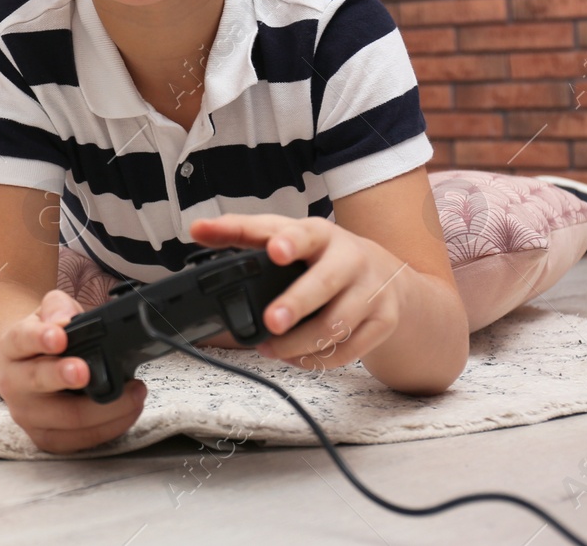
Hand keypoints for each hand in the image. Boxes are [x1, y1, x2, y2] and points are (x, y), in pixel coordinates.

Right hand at [0, 289, 146, 453]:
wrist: (23, 372)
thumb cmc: (43, 342)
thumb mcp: (48, 314)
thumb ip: (57, 308)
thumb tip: (66, 320)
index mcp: (13, 347)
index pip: (22, 340)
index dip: (40, 338)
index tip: (59, 337)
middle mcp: (14, 383)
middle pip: (38, 381)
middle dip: (63, 376)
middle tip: (85, 371)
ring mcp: (27, 415)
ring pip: (67, 418)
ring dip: (104, 408)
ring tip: (134, 392)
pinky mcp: (45, 438)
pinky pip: (80, 440)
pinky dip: (109, 427)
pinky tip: (127, 411)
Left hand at [188, 215, 408, 370]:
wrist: (388, 277)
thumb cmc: (323, 255)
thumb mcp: (288, 236)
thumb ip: (243, 233)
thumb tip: (198, 229)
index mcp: (320, 234)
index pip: (301, 234)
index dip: (287, 241)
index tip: (273, 250)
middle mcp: (350, 259)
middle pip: (325, 282)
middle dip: (296, 303)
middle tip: (270, 321)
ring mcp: (372, 291)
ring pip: (336, 324)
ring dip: (298, 342)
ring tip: (268, 348)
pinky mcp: (383, 321)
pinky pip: (350, 349)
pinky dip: (318, 358)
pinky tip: (296, 357)